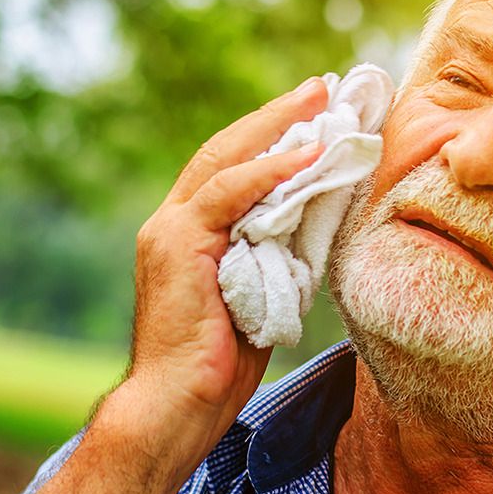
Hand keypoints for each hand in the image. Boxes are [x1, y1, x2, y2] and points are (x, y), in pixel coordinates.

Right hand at [121, 76, 327, 459]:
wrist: (178, 406)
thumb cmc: (221, 362)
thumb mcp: (263, 293)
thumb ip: (279, 253)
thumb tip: (320, 223)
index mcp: (192, 234)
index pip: (232, 168)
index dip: (272, 137)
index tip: (315, 113)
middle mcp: (174, 222)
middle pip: (227, 150)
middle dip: (277, 115)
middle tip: (322, 86)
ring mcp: (170, 231)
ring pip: (226, 160)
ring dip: (277, 126)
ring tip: (320, 99)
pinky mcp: (176, 245)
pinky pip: (229, 195)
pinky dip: (269, 171)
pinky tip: (306, 152)